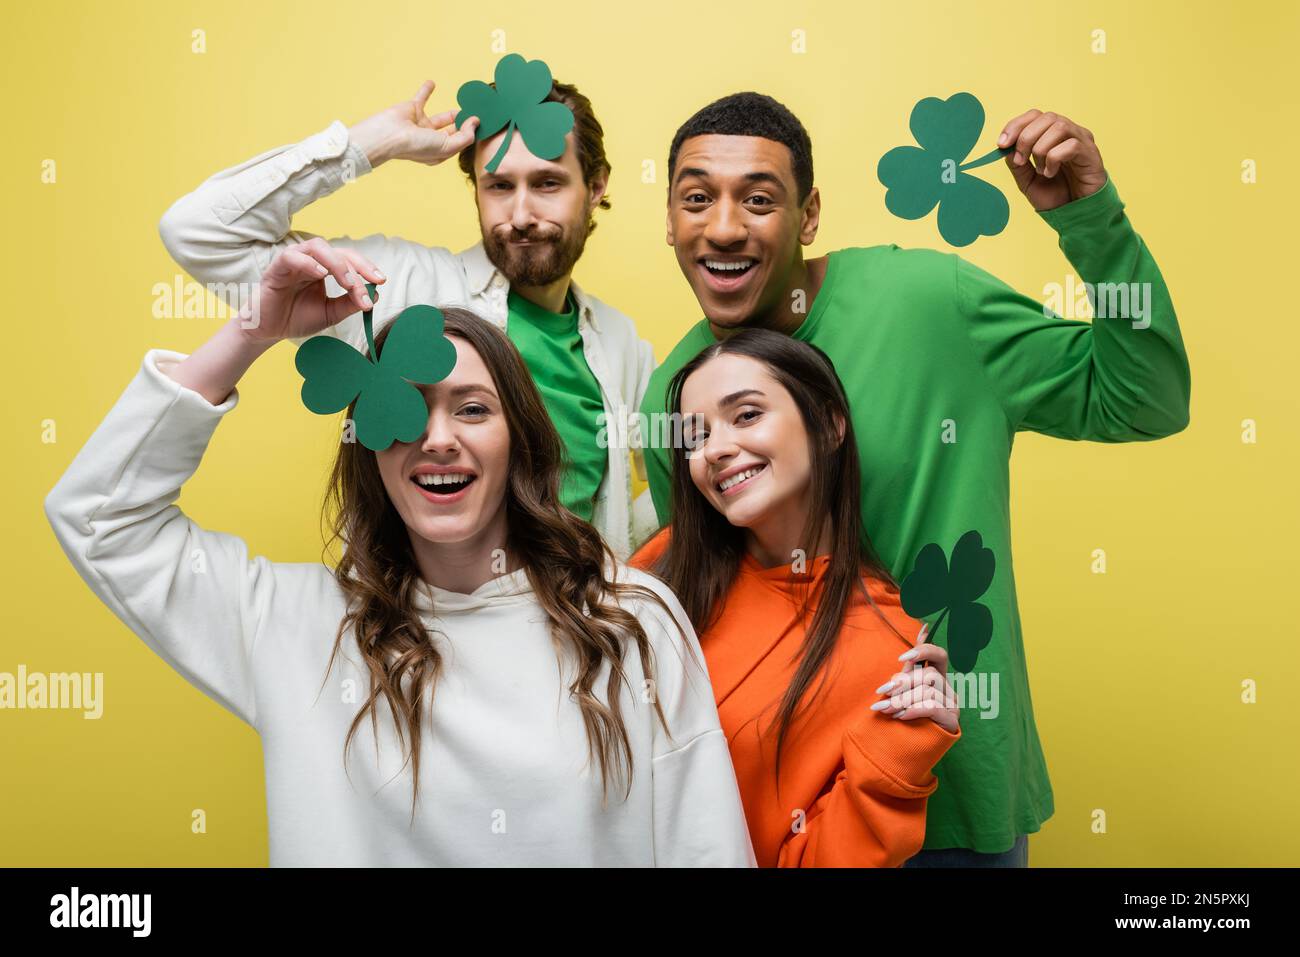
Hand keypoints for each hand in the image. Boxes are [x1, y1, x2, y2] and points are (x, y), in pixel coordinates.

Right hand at [240, 238, 385, 341]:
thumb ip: (350, 304)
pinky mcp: (277, 267)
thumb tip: (375, 295)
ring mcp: (294, 260)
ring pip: (318, 247)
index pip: (349, 260)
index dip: (366, 268)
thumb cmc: (297, 318)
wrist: (269, 330)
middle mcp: (311, 260)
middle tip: (372, 282)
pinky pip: (293, 256)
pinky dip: (309, 263)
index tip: (381, 282)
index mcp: (324, 268)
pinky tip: (320, 274)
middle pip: (339, 251)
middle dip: (358, 266)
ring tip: (349, 283)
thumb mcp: (331, 313)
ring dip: (337, 264)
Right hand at [348, 80, 479, 166]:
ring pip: (441, 118)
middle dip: (464, 126)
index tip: (482, 123)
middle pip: (452, 132)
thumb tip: (475, 123)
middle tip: (477, 115)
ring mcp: (421, 125)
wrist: (389, 135)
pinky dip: (426, 90)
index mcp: (438, 152)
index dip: (470, 134)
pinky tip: (432, 83)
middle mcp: (430, 140)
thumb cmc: (416, 146)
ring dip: (452, 113)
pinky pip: (421, 97)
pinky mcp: (412, 109)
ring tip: (465, 107)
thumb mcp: (447, 146)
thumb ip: (464, 137)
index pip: (459, 143)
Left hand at [870, 623, 959, 732]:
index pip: (939, 654)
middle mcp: (949, 688)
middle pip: (929, 674)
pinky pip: (932, 707)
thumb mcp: (906, 686)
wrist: (906, 747)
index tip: (901, 660)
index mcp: (938, 676)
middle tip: (882, 694)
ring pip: (929, 690)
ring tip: (887, 709)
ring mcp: (953, 704)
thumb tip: (924, 627)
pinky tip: (900, 716)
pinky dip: (914, 710)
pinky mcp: (951, 721)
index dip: (923, 652)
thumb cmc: (906, 712)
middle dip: (903, 684)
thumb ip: (911, 664)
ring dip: (903, 699)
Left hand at [998, 109, 1107, 211]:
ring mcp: (1082, 141)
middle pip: (1046, 117)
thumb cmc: (1054, 195)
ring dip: (1041, 149)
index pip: (1035, 115)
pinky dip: (1054, 159)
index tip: (1002, 144)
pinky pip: (1071, 145)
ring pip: (1059, 127)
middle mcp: (1070, 132)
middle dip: (1026, 138)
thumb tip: (1006, 147)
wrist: (1074, 213)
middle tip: (1020, 160)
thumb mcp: (1027, 180)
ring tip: (1040, 170)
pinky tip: (1051, 173)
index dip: (1016, 125)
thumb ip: (1016, 163)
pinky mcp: (1091, 154)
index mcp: (1053, 134)